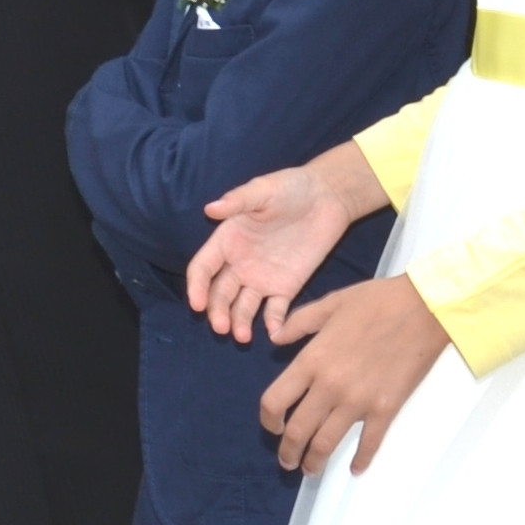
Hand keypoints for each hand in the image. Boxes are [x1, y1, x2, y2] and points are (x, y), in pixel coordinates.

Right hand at [188, 145, 381, 340]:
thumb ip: (238, 201)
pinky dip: (274, 323)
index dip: (197, 286)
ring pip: (243, 306)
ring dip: (239, 322)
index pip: (203, 268)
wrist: (327, 196)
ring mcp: (262, 278)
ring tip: (242, 336)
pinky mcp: (286, 287)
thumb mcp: (264, 190)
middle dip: (217, 311)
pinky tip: (275, 333)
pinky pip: (276, 310)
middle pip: (220, 293)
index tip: (197, 304)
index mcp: (227, 240)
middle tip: (221, 327)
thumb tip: (210, 209)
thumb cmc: (291, 188)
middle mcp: (239, 264)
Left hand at [257, 278, 453, 474]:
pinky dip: (360, 460)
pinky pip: (369, 443)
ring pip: (326, 443)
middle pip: (297, 431)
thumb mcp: (330, 303)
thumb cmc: (377, 302)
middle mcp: (330, 386)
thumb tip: (274, 338)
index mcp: (312, 360)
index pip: (275, 401)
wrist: (423, 307)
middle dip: (288, 452)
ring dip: (314, 462)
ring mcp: (358, 401)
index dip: (268, 421)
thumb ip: (298, 322)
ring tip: (311, 469)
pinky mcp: (385, 409)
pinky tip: (355, 468)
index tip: (273, 428)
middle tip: (288, 461)